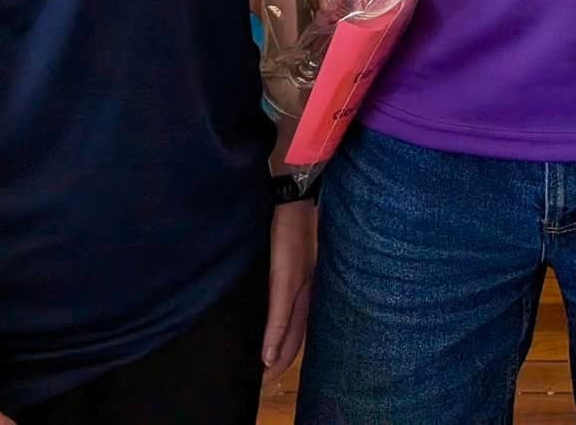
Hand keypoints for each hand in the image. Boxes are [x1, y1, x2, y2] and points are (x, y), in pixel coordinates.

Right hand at [262, 197, 316, 372]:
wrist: (295, 197)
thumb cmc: (295, 220)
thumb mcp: (296, 249)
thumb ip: (293, 270)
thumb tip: (285, 282)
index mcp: (309, 283)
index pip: (301, 324)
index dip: (290, 348)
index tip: (277, 367)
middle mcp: (307, 288)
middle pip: (297, 334)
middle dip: (283, 359)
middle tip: (269, 379)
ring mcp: (297, 284)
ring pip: (290, 330)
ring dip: (278, 356)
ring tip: (267, 375)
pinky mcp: (286, 278)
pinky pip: (281, 314)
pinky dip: (274, 337)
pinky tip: (267, 355)